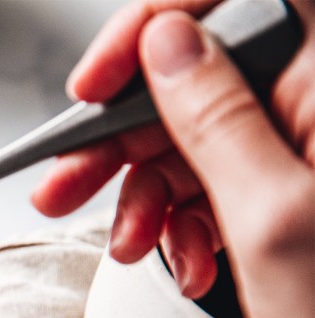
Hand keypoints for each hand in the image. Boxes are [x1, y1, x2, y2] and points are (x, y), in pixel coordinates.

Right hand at [32, 0, 314, 317]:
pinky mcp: (299, 187)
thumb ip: (216, 119)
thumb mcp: (273, 220)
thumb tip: (167, 45)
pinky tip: (181, 257)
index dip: (159, 21)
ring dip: (145, 190)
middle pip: (203, 69)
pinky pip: (219, 178)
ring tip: (126, 244)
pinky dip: (184, 219)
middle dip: (126, 131)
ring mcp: (312, 146)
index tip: (102, 76)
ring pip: (198, 132)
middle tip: (65, 180)